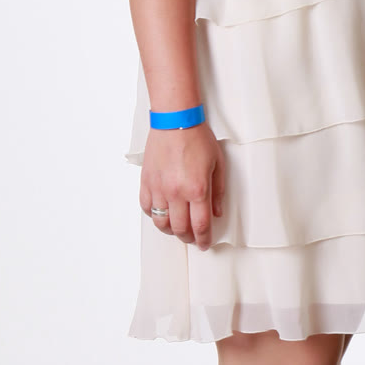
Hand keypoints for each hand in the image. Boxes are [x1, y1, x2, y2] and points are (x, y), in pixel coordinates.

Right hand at [141, 123, 225, 247]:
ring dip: (170, 230)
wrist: (175, 120)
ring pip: (161, 222)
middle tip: (193, 238)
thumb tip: (216, 213)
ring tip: (177, 229)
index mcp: (197, 189)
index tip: (204, 244)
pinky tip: (162, 213)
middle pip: (180, 229)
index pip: (200, 225)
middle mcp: (176, 192)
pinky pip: (147, 207)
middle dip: (188, 238)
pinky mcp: (146, 182)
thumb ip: (218, 192)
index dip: (203, 239)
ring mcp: (159, 188)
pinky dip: (154, 215)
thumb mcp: (217, 164)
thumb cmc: (197, 138)